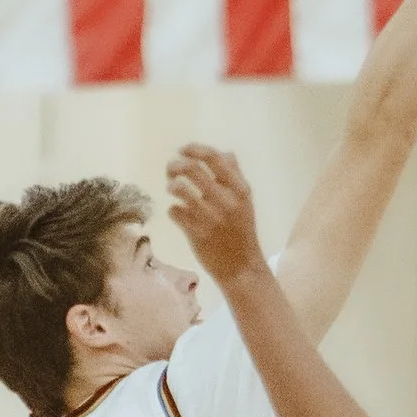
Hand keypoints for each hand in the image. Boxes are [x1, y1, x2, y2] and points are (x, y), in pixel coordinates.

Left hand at [166, 144, 263, 285]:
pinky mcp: (196, 233)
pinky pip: (174, 211)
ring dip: (171, 185)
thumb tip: (225, 152)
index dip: (193, 149)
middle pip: (192, 169)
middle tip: (170, 169)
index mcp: (239, 189)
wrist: (241, 267)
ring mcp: (210, 217)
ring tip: (172, 189)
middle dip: (175, 165)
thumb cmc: (241, 231)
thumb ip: (235, 176)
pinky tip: (179, 214)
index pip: (214, 158)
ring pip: (179, 188)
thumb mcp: (246, 201)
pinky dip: (173, 210)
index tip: (182, 149)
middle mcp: (225, 201)